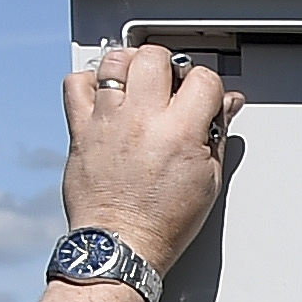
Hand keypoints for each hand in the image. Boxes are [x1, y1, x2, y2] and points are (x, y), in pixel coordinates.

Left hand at [58, 43, 239, 274]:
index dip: (208, 85)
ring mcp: (108, 122)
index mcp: (179, 133)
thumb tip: (225, 106)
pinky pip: (76, 84)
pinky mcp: (81, 129)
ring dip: (130, 65)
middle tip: (170, 85)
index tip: (204, 98)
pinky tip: (105, 95)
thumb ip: (217, 135)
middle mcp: (141, 120)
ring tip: (138, 82)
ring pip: (115, 61)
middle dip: (168, 66)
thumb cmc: (163, 222)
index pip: (202, 78)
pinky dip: (90, 81)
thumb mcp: (207, 181)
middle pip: (155, 56)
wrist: (121, 244)